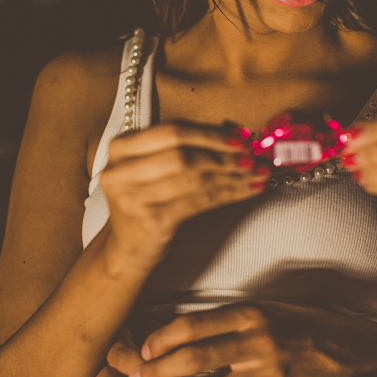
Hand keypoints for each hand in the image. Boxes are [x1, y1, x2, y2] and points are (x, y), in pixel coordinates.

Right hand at [101, 123, 268, 263]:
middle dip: (223, 155)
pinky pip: (199, 202)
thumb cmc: (147, 200)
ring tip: (256, 173)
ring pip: (194, 179)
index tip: (239, 138)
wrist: (128, 246)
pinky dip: (228, 194)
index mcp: (120, 148)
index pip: (172, 131)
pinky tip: (246, 190)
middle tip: (251, 157)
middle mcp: (120, 171)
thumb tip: (235, 135)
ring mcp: (133, 198)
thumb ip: (184, 147)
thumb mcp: (153, 167)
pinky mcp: (151, 221)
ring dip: (231, 175)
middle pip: (183, 154)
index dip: (209, 133)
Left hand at [126, 303, 376, 376]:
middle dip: (158, 372)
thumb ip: (226, 323)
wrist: (346, 343)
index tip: (145, 350)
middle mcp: (253, 337)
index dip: (161, 339)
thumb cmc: (299, 322)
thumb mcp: (262, 310)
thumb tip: (183, 333)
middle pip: (192, 357)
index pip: (191, 324)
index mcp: (246, 312)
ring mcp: (265, 367)